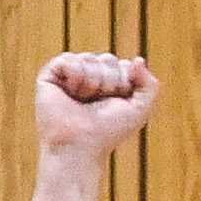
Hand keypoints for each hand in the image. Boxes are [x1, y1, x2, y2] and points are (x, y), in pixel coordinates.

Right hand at [36, 52, 158, 155]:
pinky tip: (70, 92)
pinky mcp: (50, 75)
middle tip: (98, 102)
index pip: (123, 65)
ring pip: (89, 58)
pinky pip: (69, 59)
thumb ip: (150, 85)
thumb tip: (137, 60)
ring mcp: (70, 74)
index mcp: (110, 83)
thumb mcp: (140, 109)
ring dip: (92, 82)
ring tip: (82, 100)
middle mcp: (90, 76)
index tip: (117, 103)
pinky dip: (75, 76)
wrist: (82, 143)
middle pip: (108, 59)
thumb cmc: (109, 130)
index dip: (124, 83)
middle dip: (109, 82)